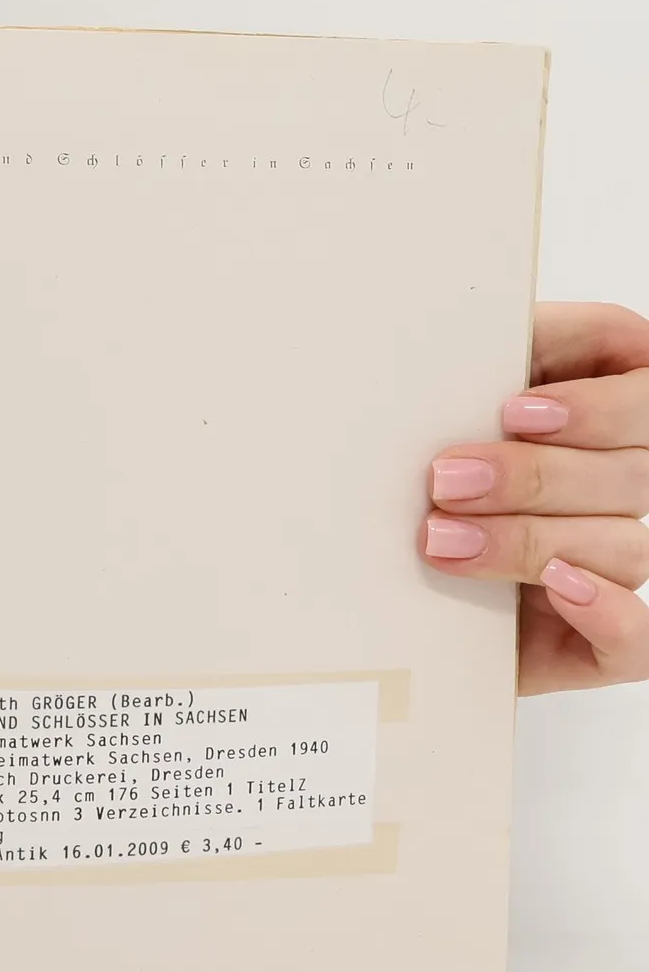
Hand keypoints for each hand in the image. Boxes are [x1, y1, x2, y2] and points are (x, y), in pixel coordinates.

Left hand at [425, 301, 648, 694]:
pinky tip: (559, 587)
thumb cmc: (397, 484)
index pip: (644, 395)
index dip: (601, 404)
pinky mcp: (588, 643)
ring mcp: (606, 567)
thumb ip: (468, 366)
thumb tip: (473, 328)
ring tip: (441, 539)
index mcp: (591, 421)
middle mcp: (610, 492)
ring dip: (531, 539)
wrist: (353, 593)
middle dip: (534, 475)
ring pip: (625, 546)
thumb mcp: (424, 412)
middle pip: (632, 473)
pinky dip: (607, 611)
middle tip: (445, 479)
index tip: (514, 411)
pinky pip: (636, 637)